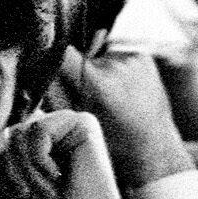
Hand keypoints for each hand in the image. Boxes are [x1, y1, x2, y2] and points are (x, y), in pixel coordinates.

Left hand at [1, 107, 154, 198]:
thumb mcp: (15, 180)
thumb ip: (3, 154)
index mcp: (42, 136)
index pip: (4, 137)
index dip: (4, 167)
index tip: (23, 194)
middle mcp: (57, 123)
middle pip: (11, 132)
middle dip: (15, 169)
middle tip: (36, 193)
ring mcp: (71, 120)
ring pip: (22, 132)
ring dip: (29, 169)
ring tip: (49, 188)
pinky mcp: (83, 122)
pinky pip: (39, 131)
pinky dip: (41, 161)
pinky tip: (59, 176)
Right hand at [53, 49, 193, 198]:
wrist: (154, 144)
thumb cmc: (114, 142)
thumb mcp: (81, 120)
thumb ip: (60, 95)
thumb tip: (42, 70)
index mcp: (100, 84)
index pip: (65, 54)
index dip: (57, 60)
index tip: (54, 66)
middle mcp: (117, 66)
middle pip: (82, 57)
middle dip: (80, 72)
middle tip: (92, 95)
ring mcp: (133, 59)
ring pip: (100, 57)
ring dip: (100, 70)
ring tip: (111, 95)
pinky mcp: (143, 56)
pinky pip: (118, 57)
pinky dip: (116, 69)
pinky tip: (124, 89)